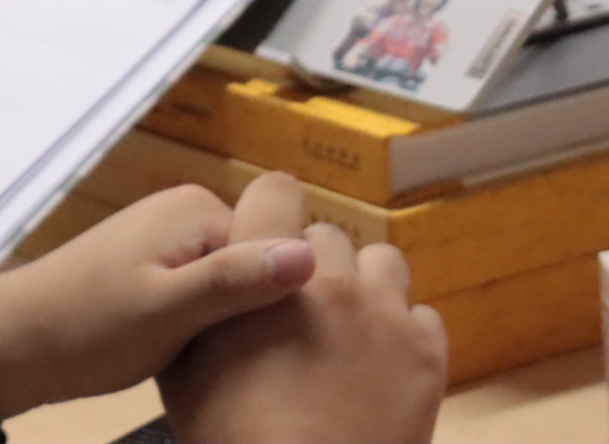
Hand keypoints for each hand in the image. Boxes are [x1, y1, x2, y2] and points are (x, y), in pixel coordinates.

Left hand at [0, 176, 316, 414]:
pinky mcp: (154, 270)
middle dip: (255, 311)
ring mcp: (168, 240)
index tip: (269, 344)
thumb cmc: (90, 326)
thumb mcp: (169, 310)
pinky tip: (193, 356)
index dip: (281, 300)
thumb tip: (309, 252)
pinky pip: (204, 295)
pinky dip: (204, 325)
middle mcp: (186, 213)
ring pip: (233, 286)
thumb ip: (236, 281)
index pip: (280, 250)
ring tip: (214, 358)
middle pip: (258, 266)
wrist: (17, 343)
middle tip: (236, 356)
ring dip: (229, 322)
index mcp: (198, 209)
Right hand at [159, 174, 444, 443]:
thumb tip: (203, 284)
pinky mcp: (425, 353)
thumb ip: (199, 311)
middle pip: (329, 236)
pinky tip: (378, 366)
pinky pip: (421, 318)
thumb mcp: (183, 367)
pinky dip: (401, 333)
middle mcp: (331, 276)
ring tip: (347, 331)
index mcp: (266, 267)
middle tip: (299, 312)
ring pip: (383, 265)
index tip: (266, 244)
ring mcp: (384, 312)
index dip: (270, 213)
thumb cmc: (231, 432)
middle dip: (314, 265)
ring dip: (365, 288)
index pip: (277, 189)